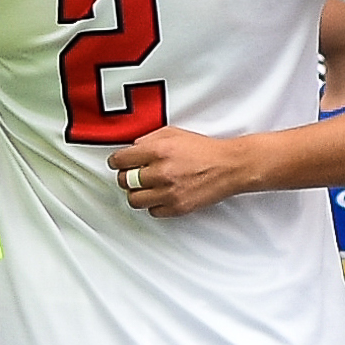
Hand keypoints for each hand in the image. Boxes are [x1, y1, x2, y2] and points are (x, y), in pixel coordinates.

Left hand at [105, 126, 253, 218]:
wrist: (229, 166)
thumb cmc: (204, 150)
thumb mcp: (173, 133)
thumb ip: (149, 139)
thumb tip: (131, 148)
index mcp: (158, 150)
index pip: (120, 160)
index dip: (116, 162)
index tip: (117, 164)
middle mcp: (161, 172)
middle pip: (125, 181)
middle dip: (127, 177)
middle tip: (133, 175)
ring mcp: (168, 192)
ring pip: (134, 199)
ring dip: (137, 193)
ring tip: (145, 187)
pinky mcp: (177, 207)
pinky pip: (152, 211)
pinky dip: (154, 204)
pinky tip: (160, 195)